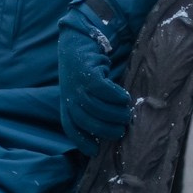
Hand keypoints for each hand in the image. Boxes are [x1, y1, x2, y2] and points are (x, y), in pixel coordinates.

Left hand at [58, 0, 133, 151]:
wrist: (78, 40)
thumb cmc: (84, 70)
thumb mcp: (81, 90)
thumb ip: (91, 107)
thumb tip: (111, 126)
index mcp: (66, 103)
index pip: (71, 127)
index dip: (82, 141)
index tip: (96, 151)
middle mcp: (69, 95)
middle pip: (86, 119)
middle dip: (105, 129)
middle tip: (121, 130)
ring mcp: (76, 84)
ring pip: (95, 106)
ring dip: (113, 113)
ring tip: (126, 114)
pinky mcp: (87, 72)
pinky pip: (102, 89)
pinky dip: (115, 96)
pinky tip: (125, 98)